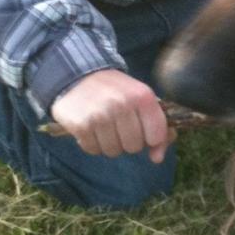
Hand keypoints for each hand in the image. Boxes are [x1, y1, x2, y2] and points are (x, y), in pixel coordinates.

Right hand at [50, 70, 172, 162]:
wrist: (77, 75)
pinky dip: (92, 143)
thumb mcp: (140, 98)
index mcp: (142, 96)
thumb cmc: (114, 91)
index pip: (156, 136)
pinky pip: (93, 150)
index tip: (142, 131)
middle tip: (118, 124)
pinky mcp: (81, 125)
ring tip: (103, 125)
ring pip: (113, 151)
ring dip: (108, 143)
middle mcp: (122, 105)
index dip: (150, 139)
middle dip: (127, 141)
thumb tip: (157, 158)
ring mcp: (101, 116)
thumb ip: (156, 126)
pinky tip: (90, 127)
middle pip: (134, 147)